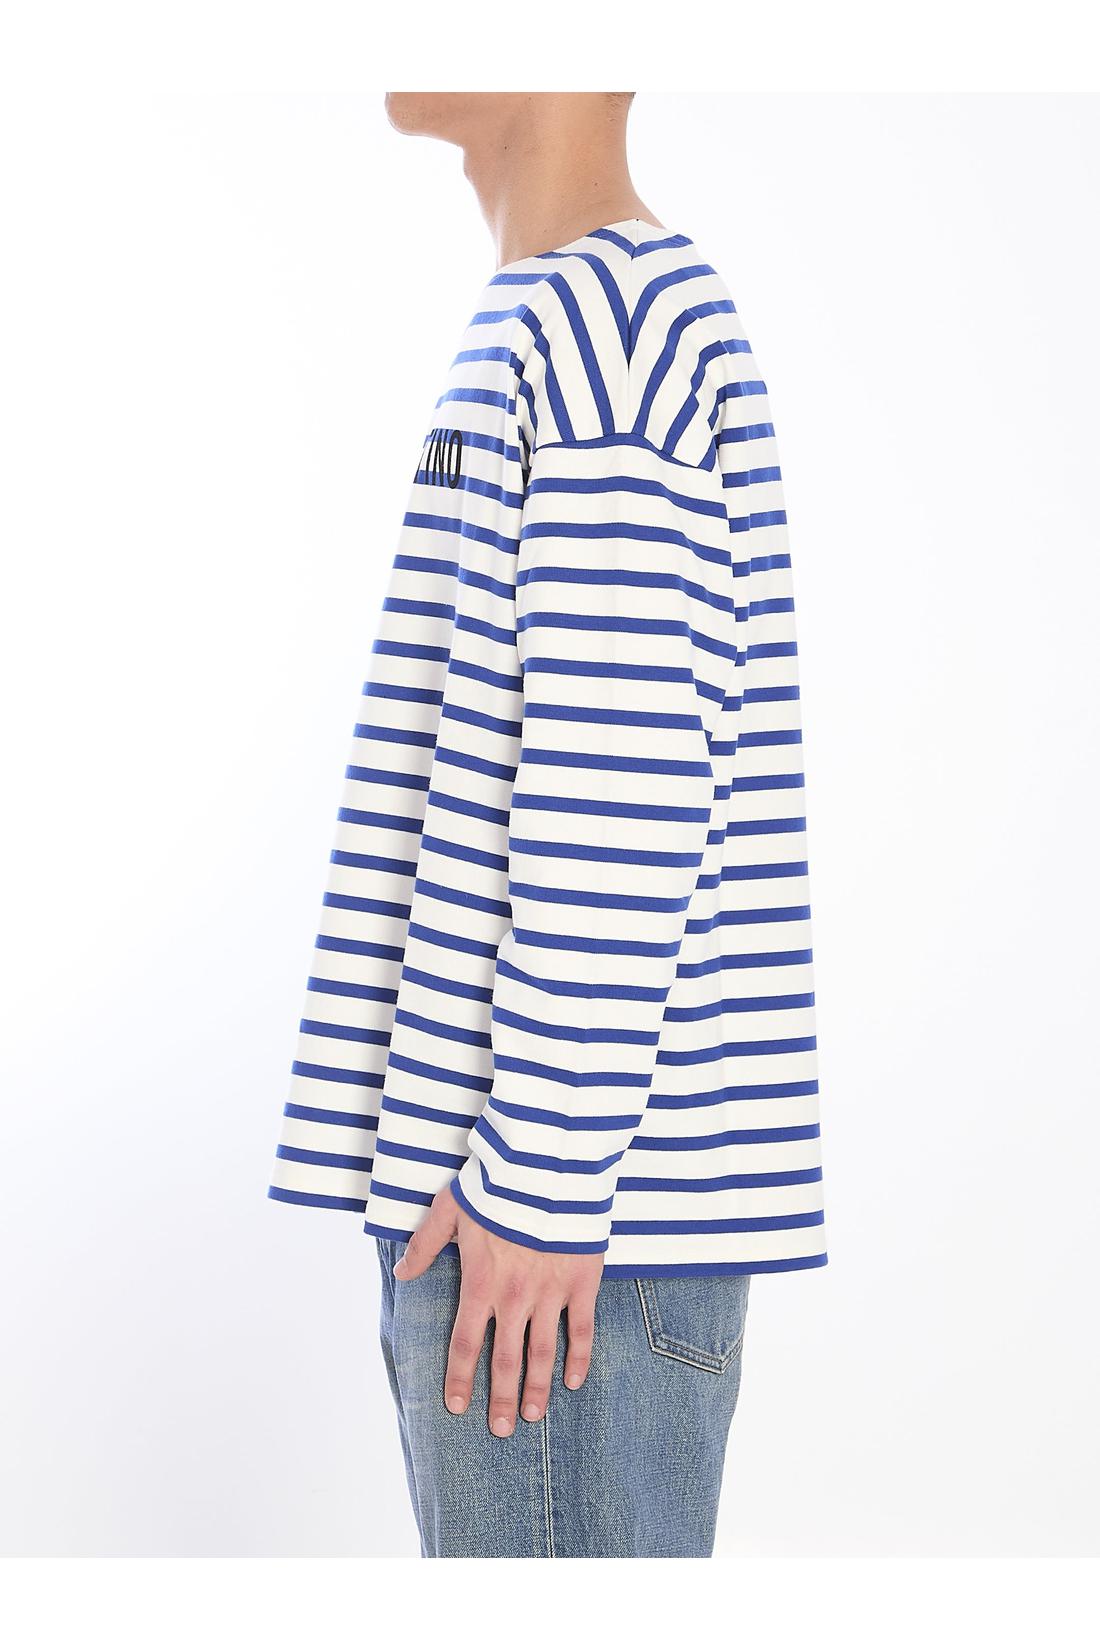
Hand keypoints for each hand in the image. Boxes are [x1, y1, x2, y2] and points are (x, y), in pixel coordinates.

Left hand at [393, 1183, 604, 1435]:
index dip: (459, 1378)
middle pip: (504, 1360)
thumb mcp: (448, 1209)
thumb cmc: (496, 1185)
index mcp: (480, 1283)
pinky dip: (579, 1358)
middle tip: (499, 1430)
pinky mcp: (582, 1283)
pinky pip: (582, 1330)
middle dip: (500, 1398)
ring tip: (532, 1416)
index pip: (464, 1343)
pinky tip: (573, 1382)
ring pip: (542, 1353)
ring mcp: (551, 1293)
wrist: (548, 1167)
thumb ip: (425, 1245)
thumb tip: (403, 1274)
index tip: (456, 1406)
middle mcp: (514, 1297)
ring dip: (536, 1388)